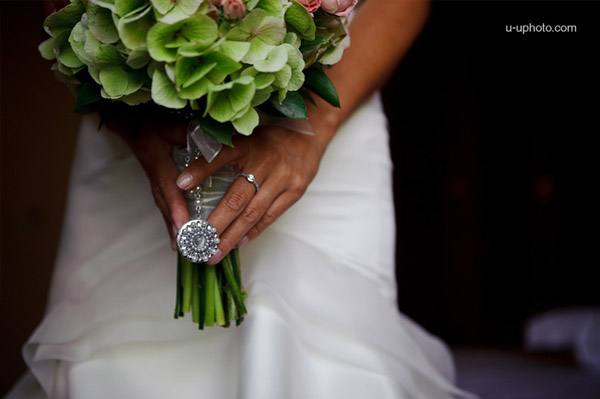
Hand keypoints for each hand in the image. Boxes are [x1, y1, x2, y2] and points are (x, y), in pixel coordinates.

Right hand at [118, 121, 188, 248]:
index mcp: (157, 159)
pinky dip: (170, 222)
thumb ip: (186, 132)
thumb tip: (210, 139)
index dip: (177, 205)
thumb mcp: (168, 122)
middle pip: (165, 204)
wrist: (127, 121)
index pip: (169, 186)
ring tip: (184, 249)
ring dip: (172, 228)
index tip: (185, 225)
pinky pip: (163, 205)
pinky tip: (177, 237)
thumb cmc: (151, 120)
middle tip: (188, 246)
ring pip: (164, 207)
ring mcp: (153, 181)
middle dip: (176, 226)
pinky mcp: (156, 184)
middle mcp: (154, 174)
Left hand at [175, 125, 325, 263]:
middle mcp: (264, 162)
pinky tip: (239, 243)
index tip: (180, 184)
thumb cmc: (270, 137)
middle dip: (215, 224)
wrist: (310, 132)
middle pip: (236, 198)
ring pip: (252, 213)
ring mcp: (282, 178)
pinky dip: (254, 231)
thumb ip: (222, 149)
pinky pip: (271, 216)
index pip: (220, 156)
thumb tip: (190, 170)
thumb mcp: (246, 135)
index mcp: (247, 144)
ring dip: (232, 236)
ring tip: (215, 252)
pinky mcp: (295, 190)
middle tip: (197, 242)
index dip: (200, 170)